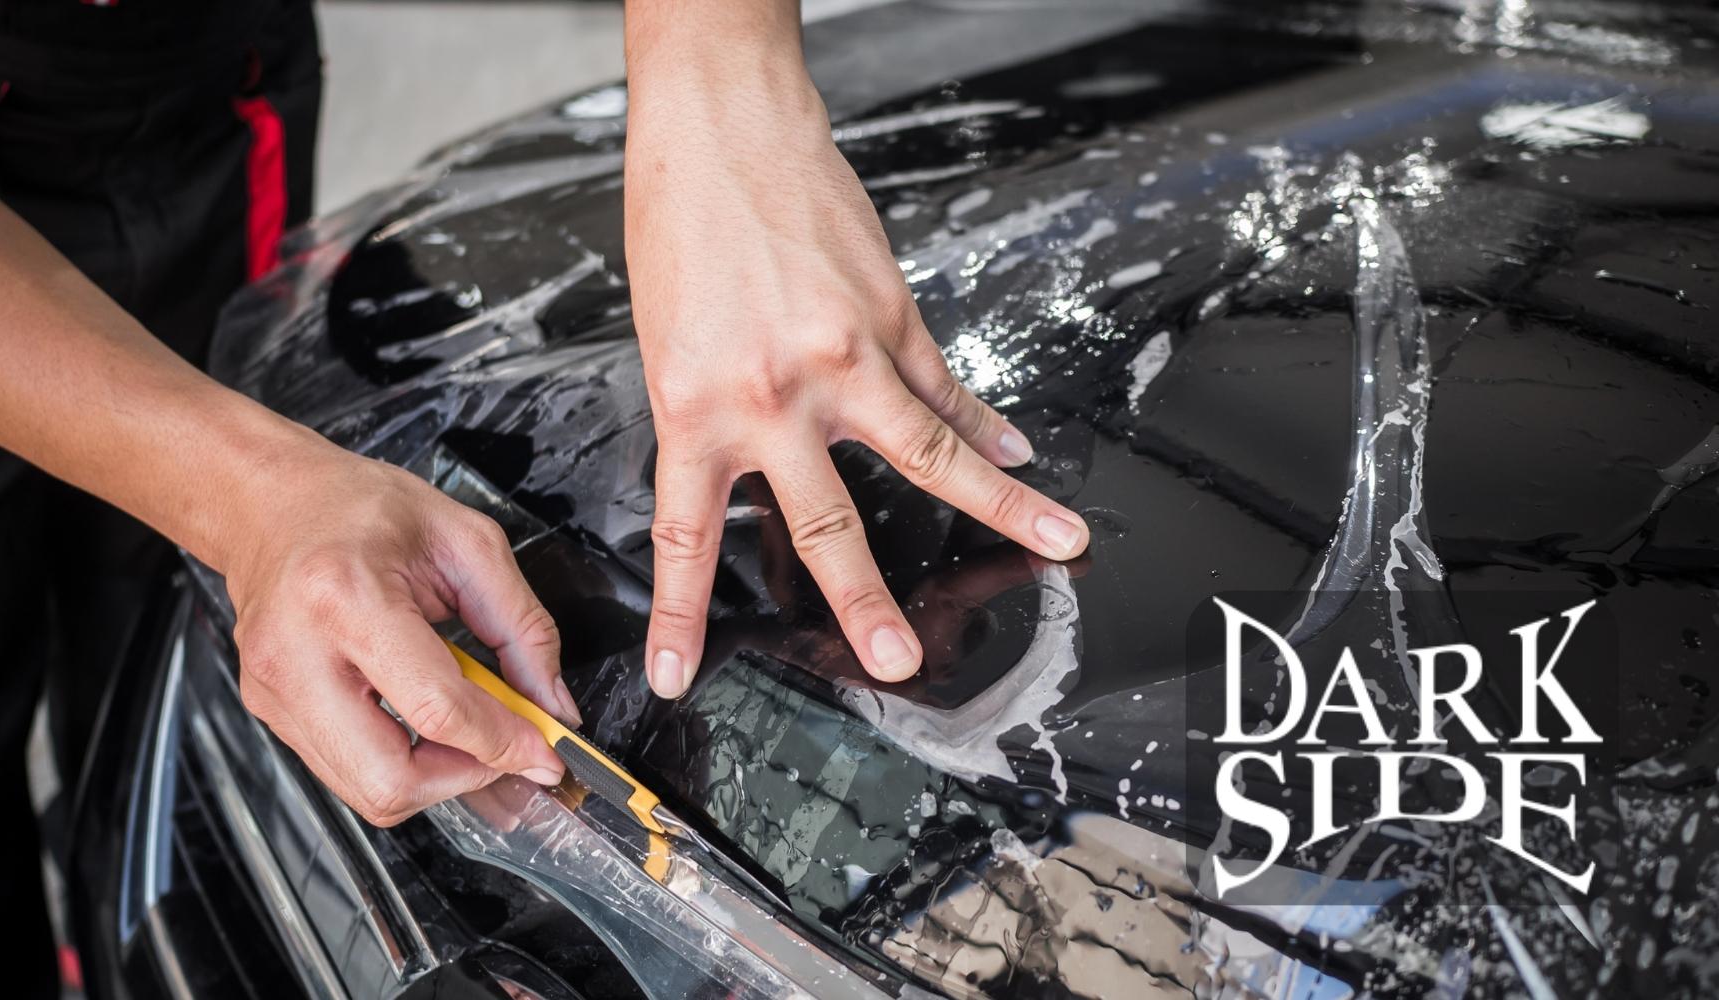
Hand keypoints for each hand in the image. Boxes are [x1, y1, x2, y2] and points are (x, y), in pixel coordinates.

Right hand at [220, 448, 579, 825]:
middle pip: (389, 780)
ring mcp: (274, 690)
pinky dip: (398, 762)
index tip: (544, 753)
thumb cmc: (361, 508)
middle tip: (501, 748)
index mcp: (347, 598)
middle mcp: (297, 654)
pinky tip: (420, 720)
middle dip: (463, 778)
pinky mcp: (268, 710)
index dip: (503, 743)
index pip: (437, 709)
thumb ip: (523, 628)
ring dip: (433, 778)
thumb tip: (553, 706)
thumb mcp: (467, 543)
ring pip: (366, 791)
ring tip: (463, 728)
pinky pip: (344, 771)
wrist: (271, 504)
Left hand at [624, 75, 1089, 699]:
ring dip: (1000, 506)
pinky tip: (1021, 455)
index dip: (681, 617)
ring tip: (1060, 543)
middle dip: (865, 602)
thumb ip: (718, 417)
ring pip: (931, 452)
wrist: (723, 128)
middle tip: (897, 660)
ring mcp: (845, 357)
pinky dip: (987, 424)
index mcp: (696, 408)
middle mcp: (775, 395)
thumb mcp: (669, 343)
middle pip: (827, 523)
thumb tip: (761, 474)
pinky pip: (948, 384)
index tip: (679, 676)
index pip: (687, 538)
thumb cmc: (682, 227)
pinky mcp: (892, 314)